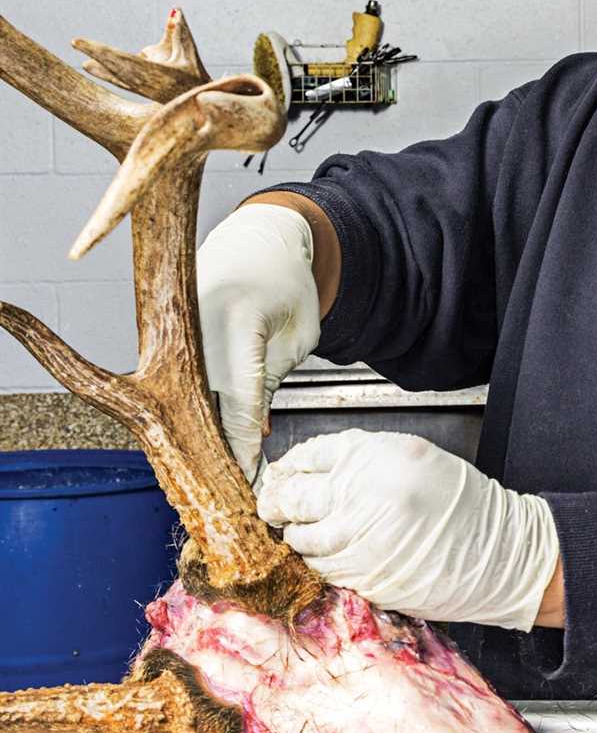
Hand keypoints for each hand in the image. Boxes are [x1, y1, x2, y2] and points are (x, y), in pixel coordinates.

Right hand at [196, 204, 321, 482]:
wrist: (259, 239)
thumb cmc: (288, 285)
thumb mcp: (299, 334)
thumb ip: (273, 383)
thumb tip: (253, 436)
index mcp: (238, 320)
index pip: (238, 399)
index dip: (241, 446)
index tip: (247, 481)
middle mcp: (193, 323)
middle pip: (197, 404)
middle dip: (210, 451)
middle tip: (225, 494)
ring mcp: (171, 326)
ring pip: (177, 397)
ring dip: (192, 435)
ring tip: (209, 478)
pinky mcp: (159, 331)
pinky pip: (170, 382)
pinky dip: (181, 413)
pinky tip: (193, 444)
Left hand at [256, 428, 560, 631]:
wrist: (497, 552)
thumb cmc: (461, 504)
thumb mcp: (414, 457)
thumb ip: (362, 459)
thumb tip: (310, 470)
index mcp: (373, 457)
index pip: (307, 456)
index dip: (291, 467)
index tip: (285, 472)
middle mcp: (359, 494)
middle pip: (292, 496)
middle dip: (277, 502)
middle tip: (274, 504)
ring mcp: (357, 539)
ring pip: (300, 538)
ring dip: (297, 534)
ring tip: (307, 530)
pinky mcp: (361, 576)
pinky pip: (322, 567)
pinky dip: (319, 561)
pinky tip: (331, 554)